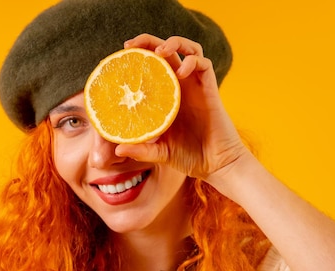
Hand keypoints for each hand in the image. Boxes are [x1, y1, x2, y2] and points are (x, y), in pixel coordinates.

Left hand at [115, 34, 250, 182]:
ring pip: (189, 50)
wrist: (216, 165)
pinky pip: (204, 65)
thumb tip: (118, 150)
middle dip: (149, 41)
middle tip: (131, 44)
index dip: (139, 55)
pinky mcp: (210, 90)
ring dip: (174, 43)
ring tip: (159, 51)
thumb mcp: (159, 153)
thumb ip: (141, 149)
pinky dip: (192, 62)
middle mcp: (181, 86)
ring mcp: (196, 86)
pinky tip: (180, 72)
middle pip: (168, 51)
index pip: (152, 66)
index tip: (121, 54)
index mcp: (167, 96)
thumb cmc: (189, 157)